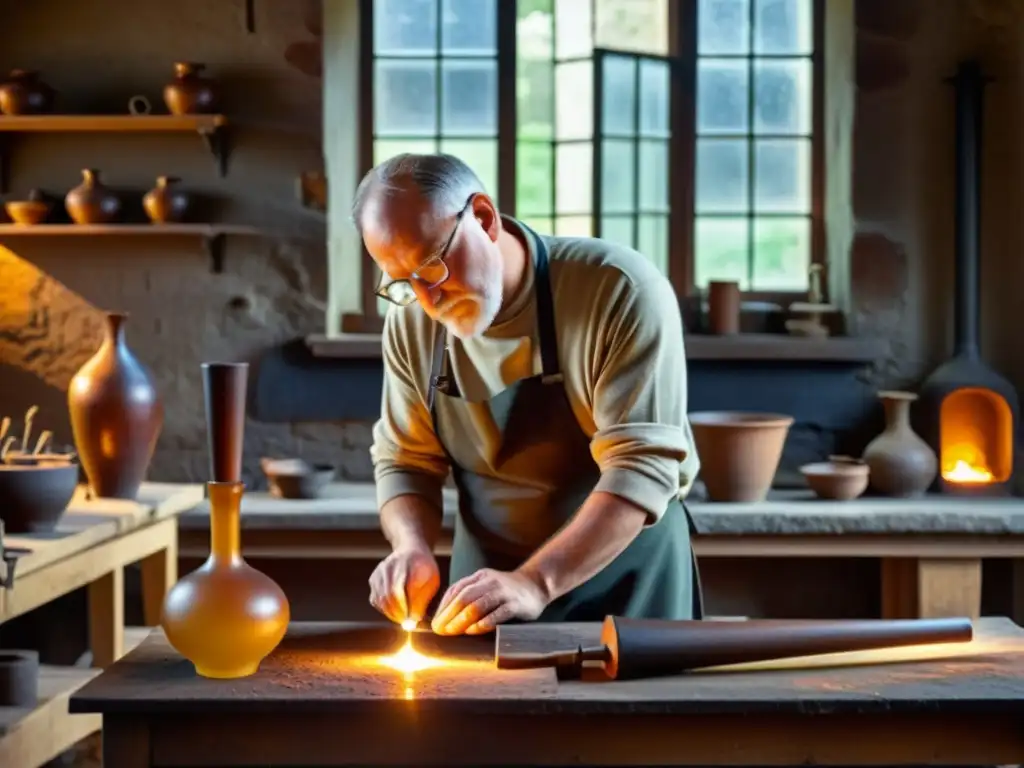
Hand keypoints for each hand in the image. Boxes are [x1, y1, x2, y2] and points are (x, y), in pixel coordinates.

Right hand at [368, 546, 440, 623]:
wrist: (410, 549)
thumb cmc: (424, 567)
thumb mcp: (432, 579)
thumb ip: (423, 597)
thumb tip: (414, 618)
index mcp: (406, 564)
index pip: (401, 588)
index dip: (405, 607)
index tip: (412, 619)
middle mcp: (388, 567)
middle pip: (388, 595)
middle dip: (398, 613)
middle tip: (407, 623)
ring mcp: (378, 573)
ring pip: (380, 599)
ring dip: (390, 613)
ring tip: (402, 617)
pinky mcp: (373, 579)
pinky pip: (375, 600)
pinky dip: (383, 609)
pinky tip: (394, 610)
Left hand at [431, 568, 548, 635]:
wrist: (536, 585)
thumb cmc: (506, 591)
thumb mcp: (486, 587)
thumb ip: (469, 596)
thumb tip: (445, 617)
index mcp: (479, 577)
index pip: (456, 590)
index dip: (443, 607)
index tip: (435, 622)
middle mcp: (490, 582)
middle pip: (464, 597)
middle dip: (449, 615)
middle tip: (440, 630)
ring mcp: (503, 592)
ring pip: (478, 605)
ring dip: (462, 620)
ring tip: (452, 632)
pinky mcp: (515, 604)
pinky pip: (497, 614)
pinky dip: (483, 623)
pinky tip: (473, 631)